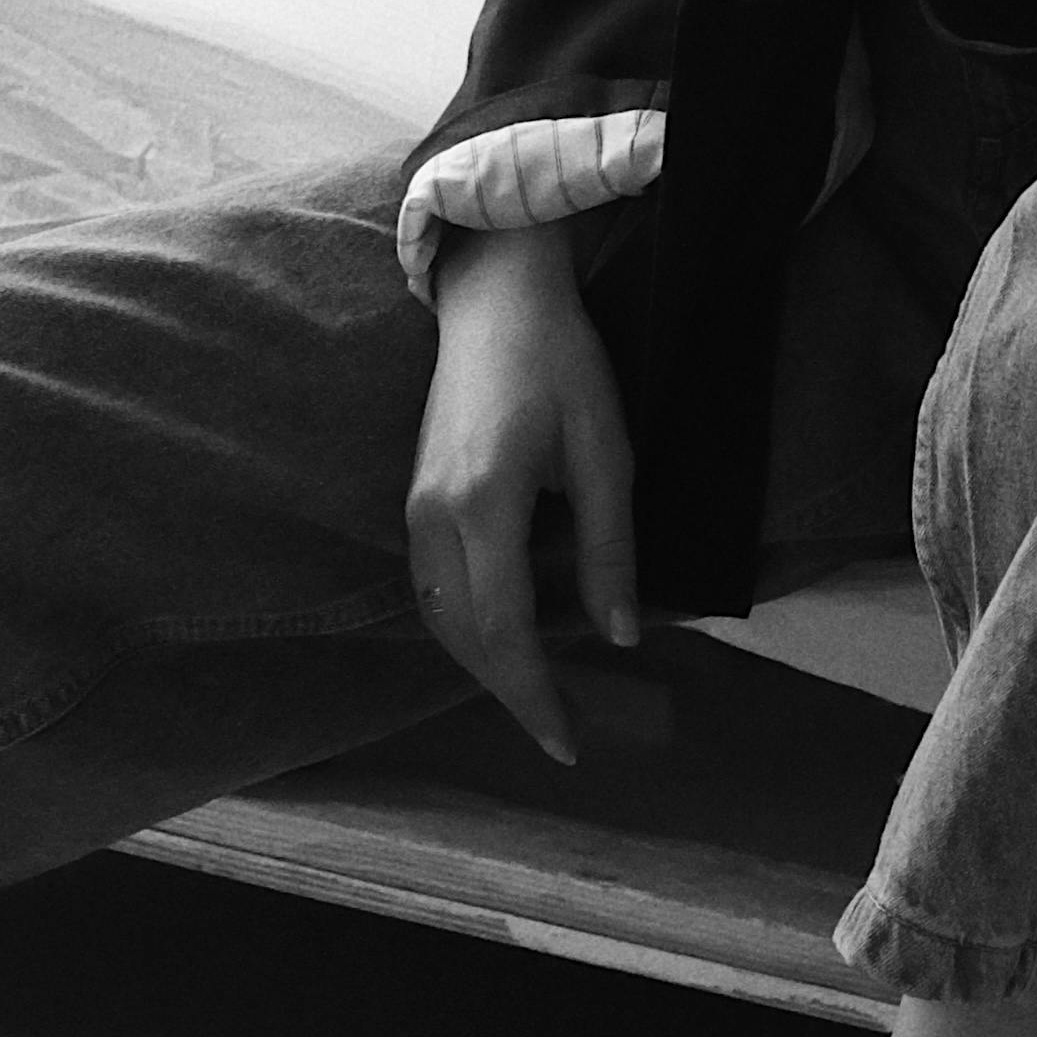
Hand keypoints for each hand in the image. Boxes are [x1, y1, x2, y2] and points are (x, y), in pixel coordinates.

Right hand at [405, 223, 639, 770]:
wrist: (496, 294)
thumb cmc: (561, 361)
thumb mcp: (605, 453)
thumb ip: (609, 548)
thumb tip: (620, 638)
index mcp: (484, 504)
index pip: (504, 631)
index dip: (535, 696)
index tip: (569, 743)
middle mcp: (436, 513)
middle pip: (462, 634)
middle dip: (509, 692)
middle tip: (562, 731)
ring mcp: (417, 502)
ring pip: (437, 613)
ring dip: (482, 662)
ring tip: (535, 691)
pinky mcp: (417, 492)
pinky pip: (430, 582)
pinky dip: (464, 624)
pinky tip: (501, 633)